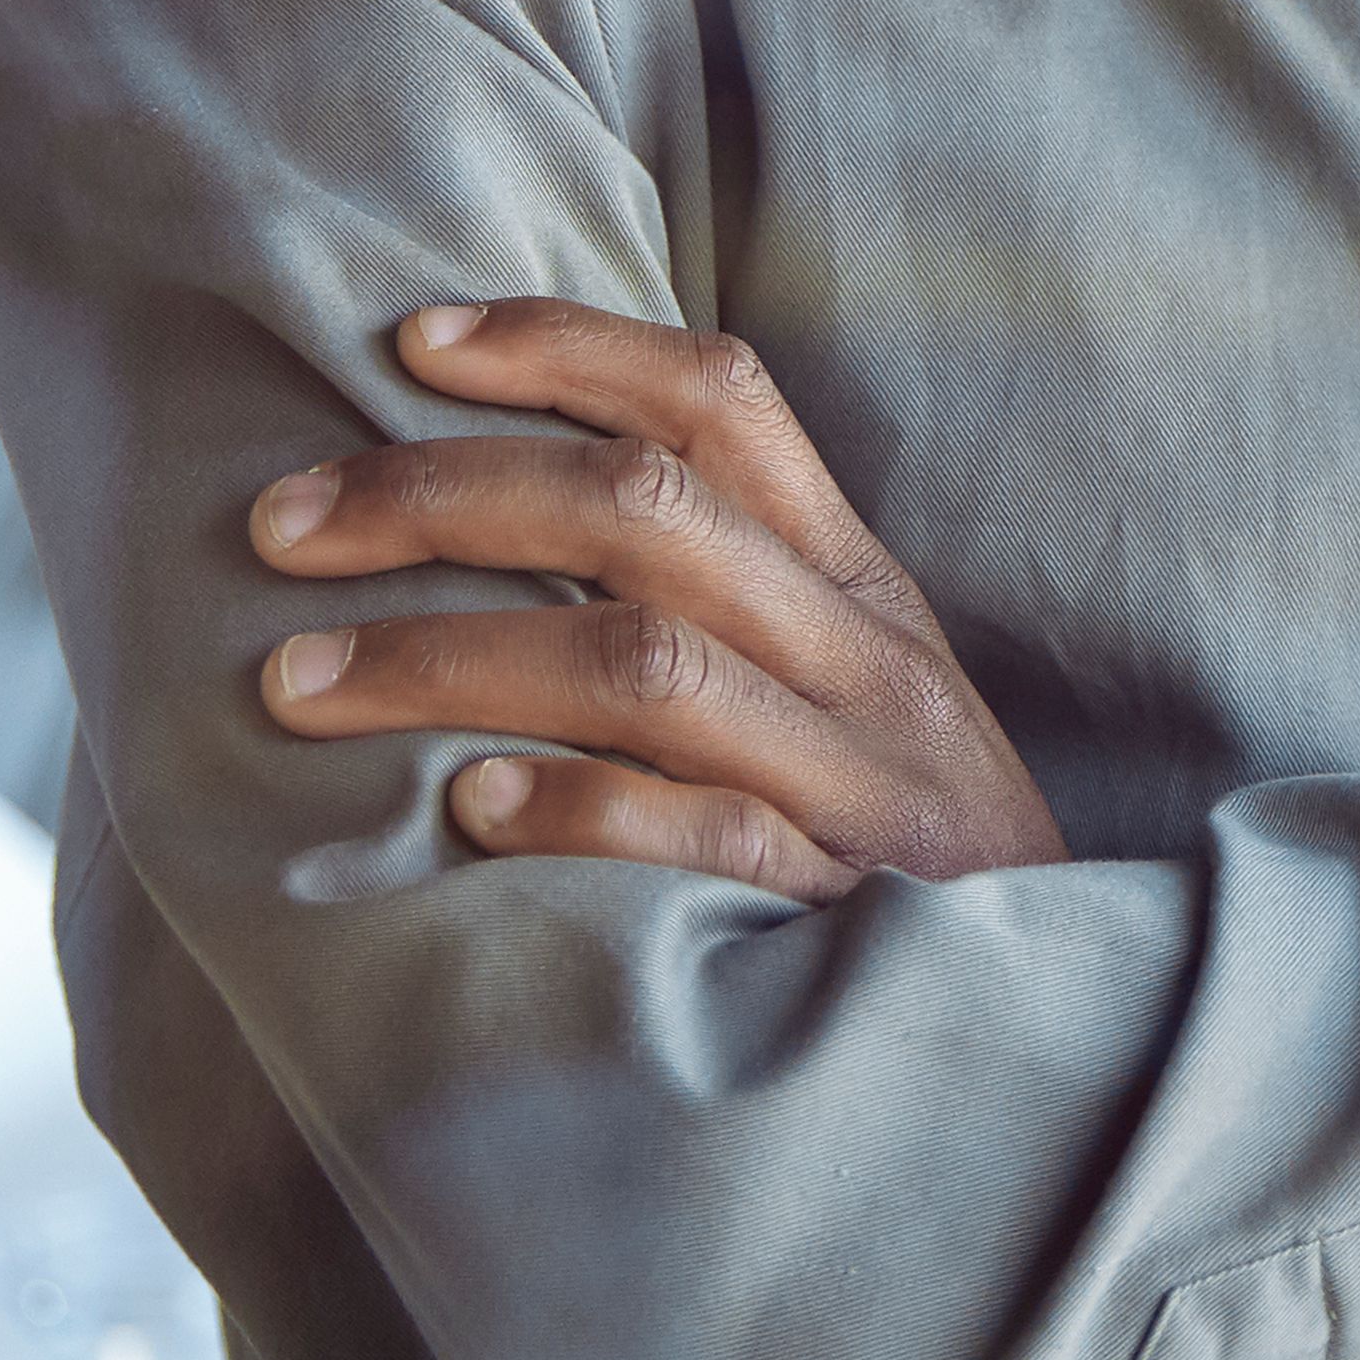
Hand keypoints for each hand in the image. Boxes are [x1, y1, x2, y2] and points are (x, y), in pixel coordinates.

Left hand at [248, 299, 1067, 902]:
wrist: (1077, 1017)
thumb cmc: (909, 842)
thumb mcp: (856, 688)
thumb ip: (736, 605)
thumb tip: (511, 520)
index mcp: (856, 581)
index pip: (720, 403)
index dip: (567, 348)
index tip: (412, 342)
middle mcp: (861, 656)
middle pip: (647, 514)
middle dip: (442, 497)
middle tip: (282, 523)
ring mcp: (858, 780)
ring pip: (648, 664)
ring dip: (449, 656)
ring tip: (297, 679)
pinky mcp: (844, 907)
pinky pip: (704, 837)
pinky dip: (582, 810)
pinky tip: (467, 814)